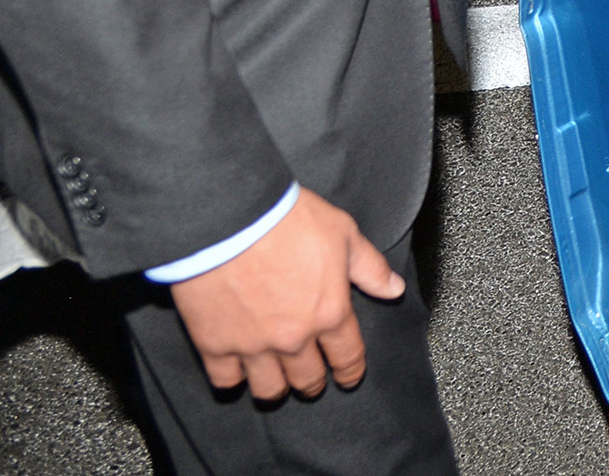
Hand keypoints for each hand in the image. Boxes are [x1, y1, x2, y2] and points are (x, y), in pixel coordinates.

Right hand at [168, 188, 401, 400]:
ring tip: (277, 385)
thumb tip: (393, 288)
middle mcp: (294, 337)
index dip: (350, 372)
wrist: (230, 218)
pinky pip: (226, 379)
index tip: (349, 378)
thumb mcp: (344, 234)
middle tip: (312, 383)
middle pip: (308, 378)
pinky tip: (237, 376)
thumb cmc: (286, 221)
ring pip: (269, 388)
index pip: (347, 356)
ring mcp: (253, 345)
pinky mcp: (214, 344)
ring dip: (277, 389)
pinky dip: (233, 381)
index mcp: (329, 312)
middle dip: (314, 383)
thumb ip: (370, 268)